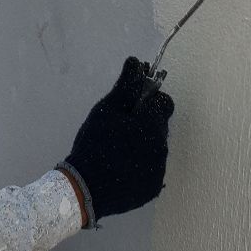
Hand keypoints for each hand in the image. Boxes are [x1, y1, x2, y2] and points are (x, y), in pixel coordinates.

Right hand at [58, 57, 174, 226]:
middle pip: (160, 125)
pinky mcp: (152, 188)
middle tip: (121, 126)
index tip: (132, 105)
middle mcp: (162, 148)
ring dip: (143, 143)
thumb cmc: (95, 143)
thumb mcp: (106, 109)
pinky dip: (141, 164)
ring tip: (119, 148)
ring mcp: (159, 171)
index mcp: (153, 126)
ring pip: (156, 147)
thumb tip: (136, 62)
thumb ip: (126, 86)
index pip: (165, 103)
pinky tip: (122, 166)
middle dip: (145, 121)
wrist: (85, 188)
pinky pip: (151, 169)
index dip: (150, 100)